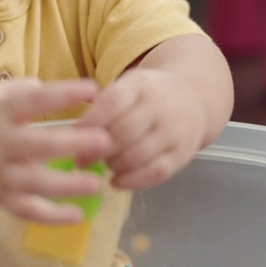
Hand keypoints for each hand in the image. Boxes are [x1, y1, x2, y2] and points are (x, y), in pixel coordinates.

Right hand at [0, 78, 111, 223]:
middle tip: (106, 141)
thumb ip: (22, 90)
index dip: (64, 94)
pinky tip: (77, 216)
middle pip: (39, 145)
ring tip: (96, 184)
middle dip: (74, 144)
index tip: (93, 90)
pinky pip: (25, 210)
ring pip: (34, 183)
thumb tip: (55, 91)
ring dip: (67, 186)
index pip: (35, 100)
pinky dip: (50, 217)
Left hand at [76, 67, 206, 190]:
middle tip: (82, 159)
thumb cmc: (146, 96)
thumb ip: (102, 108)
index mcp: (141, 85)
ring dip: (114, 164)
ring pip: (139, 155)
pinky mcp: (183, 154)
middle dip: (98, 149)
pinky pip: (156, 173)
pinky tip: (116, 182)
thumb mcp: (127, 88)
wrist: (193, 97)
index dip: (91, 122)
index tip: (72, 137)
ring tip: (104, 164)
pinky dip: (132, 181)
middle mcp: (161, 106)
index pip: (113, 102)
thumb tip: (73, 137)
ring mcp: (175, 131)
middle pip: (124, 132)